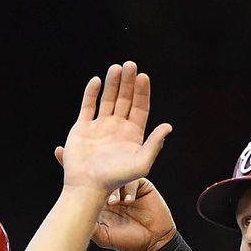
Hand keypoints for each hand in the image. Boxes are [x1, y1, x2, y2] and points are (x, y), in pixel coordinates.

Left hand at [54, 148, 175, 250]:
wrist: (154, 241)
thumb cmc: (128, 242)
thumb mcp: (104, 237)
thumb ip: (90, 228)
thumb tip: (72, 219)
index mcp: (99, 201)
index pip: (85, 184)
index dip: (73, 170)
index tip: (59, 152)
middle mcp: (111, 190)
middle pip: (99, 173)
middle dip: (93, 166)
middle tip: (87, 165)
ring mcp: (126, 186)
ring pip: (117, 174)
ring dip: (115, 186)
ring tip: (115, 202)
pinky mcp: (140, 185)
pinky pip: (133, 179)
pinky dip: (129, 188)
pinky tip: (129, 200)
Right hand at [60, 62, 171, 195]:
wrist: (87, 185)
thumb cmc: (115, 178)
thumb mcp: (142, 163)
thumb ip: (155, 144)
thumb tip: (168, 126)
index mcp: (132, 134)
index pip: (140, 107)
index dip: (142, 92)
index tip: (143, 76)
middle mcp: (117, 128)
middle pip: (125, 99)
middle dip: (128, 82)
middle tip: (130, 65)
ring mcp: (99, 127)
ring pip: (107, 99)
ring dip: (112, 83)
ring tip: (116, 67)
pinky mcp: (82, 128)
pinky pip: (88, 106)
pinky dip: (91, 93)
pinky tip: (97, 80)